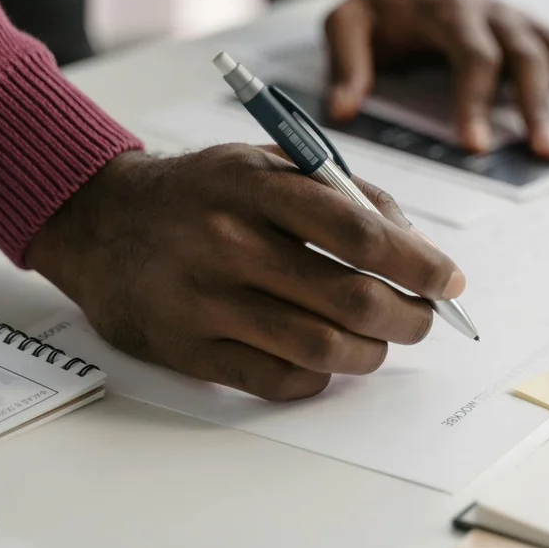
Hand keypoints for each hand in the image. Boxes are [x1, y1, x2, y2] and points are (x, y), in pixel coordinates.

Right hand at [26, 146, 466, 400]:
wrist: (100, 222)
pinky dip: (319, 380)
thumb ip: (342, 195)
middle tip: (422, 320)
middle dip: (408, 317)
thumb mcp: (265, 166)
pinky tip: (325, 363)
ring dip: (370, 353)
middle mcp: (229, 242)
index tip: (448, 281)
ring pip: (321, 348)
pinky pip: (278, 381)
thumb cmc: (202, 195)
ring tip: (379, 343)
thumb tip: (417, 249)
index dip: (418, 263)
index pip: (360, 233)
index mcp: (257, 187)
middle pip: (351, 298)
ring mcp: (205, 301)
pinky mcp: (188, 350)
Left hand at [324, 0, 548, 159]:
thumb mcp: (349, 23)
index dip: (475, 101)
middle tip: (547, 153)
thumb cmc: (385, 9)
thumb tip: (342, 111)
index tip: (475, 147)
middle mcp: (495, 13)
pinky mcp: (541, 29)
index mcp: (449, 12)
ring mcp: (524, 20)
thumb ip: (346, 64)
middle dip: (540, 107)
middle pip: (527, 58)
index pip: (471, 56)